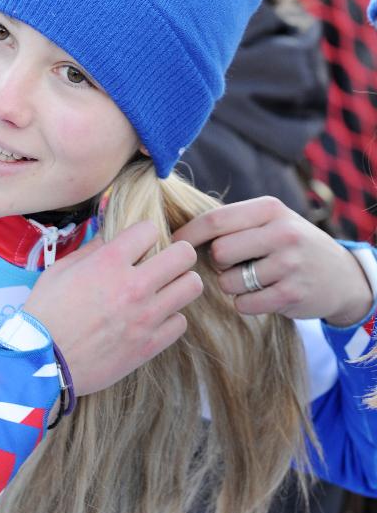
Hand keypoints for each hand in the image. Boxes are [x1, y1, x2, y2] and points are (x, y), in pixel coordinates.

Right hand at [24, 221, 201, 394]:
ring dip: (180, 284)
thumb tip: (110, 238)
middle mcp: (133, 286)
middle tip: (165, 262)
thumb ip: (90, 251)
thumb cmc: (45, 314)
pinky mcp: (150, 345)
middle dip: (176, 253)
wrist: (42, 362)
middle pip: (184, 255)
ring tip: (165, 289)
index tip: (139, 244)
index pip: (150, 229)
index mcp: (109, 262)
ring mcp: (145, 317)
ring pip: (192, 286)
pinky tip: (154, 318)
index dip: (144, 233)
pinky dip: (170, 318)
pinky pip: (181, 322)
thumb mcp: (59, 271)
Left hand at [173, 196, 372, 325]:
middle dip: (216, 262)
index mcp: (270, 209)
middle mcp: (282, 233)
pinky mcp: (291, 294)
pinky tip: (262, 294)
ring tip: (251, 279)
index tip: (172, 244)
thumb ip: (233, 223)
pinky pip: (244, 304)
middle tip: (232, 264)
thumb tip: (177, 234)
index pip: (215, 219)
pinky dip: (245, 303)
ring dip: (231, 285)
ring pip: (229, 281)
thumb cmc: (289, 245)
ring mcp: (289, 264)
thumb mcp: (270, 221)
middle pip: (219, 252)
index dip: (188, 234)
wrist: (340, 275)